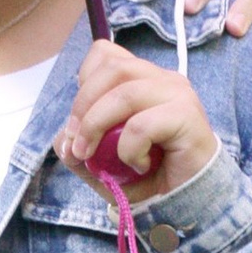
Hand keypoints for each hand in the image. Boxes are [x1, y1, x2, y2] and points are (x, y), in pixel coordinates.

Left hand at [61, 41, 218, 200]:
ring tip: (92, 156)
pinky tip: (137, 165)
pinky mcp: (186, 116)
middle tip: (76, 144)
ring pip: (124, 93)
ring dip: (96, 126)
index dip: (84, 80)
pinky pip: (142, 125)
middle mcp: (162, 79)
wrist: (188, 198)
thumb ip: (79, 147)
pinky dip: (129, 149)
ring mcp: (177, 94)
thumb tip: (62, 139)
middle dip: (82, 107)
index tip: (76, 119)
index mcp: (143, 79)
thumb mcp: (102, 163)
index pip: (106, 53)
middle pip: (112, 68)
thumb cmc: (149, 175)